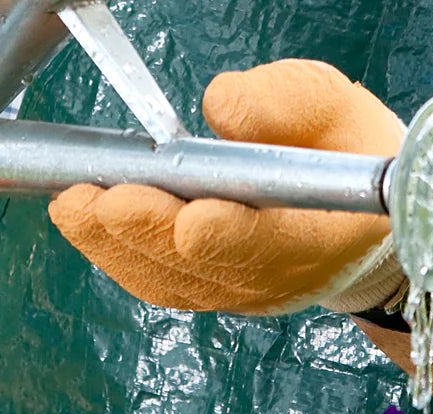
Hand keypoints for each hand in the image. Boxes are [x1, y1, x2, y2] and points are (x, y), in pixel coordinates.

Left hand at [49, 59, 406, 314]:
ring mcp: (239, 293)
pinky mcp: (210, 293)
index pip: (268, 244)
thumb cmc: (345, 155)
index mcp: (321, 233)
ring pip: (169, 281)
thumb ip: (282, 101)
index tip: (189, 218)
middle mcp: (277, 276)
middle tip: (95, 198)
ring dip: (115, 245)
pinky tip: (87, 221)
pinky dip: (117, 255)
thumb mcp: (334, 105)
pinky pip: (157, 283)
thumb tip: (221, 107)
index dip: (226, 236)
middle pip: (201, 267)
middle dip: (143, 231)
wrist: (358, 221)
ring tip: (74, 205)